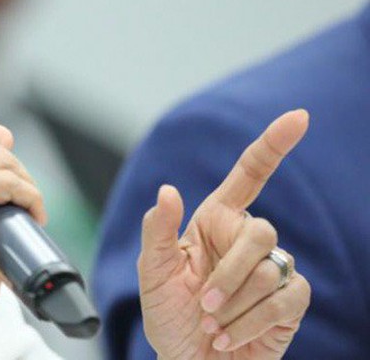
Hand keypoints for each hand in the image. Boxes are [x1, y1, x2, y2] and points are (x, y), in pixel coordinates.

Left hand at [138, 110, 311, 358]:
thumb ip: (158, 231)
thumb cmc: (170, 316)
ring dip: (234, 302)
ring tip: (212, 323)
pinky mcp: (290, 301)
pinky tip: (228, 336)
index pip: (250, 174)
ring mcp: (272, 269)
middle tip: (204, 302)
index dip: (275, 144)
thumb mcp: (153, 273)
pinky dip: (250, 321)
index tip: (299, 116)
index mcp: (215, 221)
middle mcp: (246, 240)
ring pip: (269, 268)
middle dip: (229, 272)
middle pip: (259, 231)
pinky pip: (284, 298)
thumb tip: (168, 191)